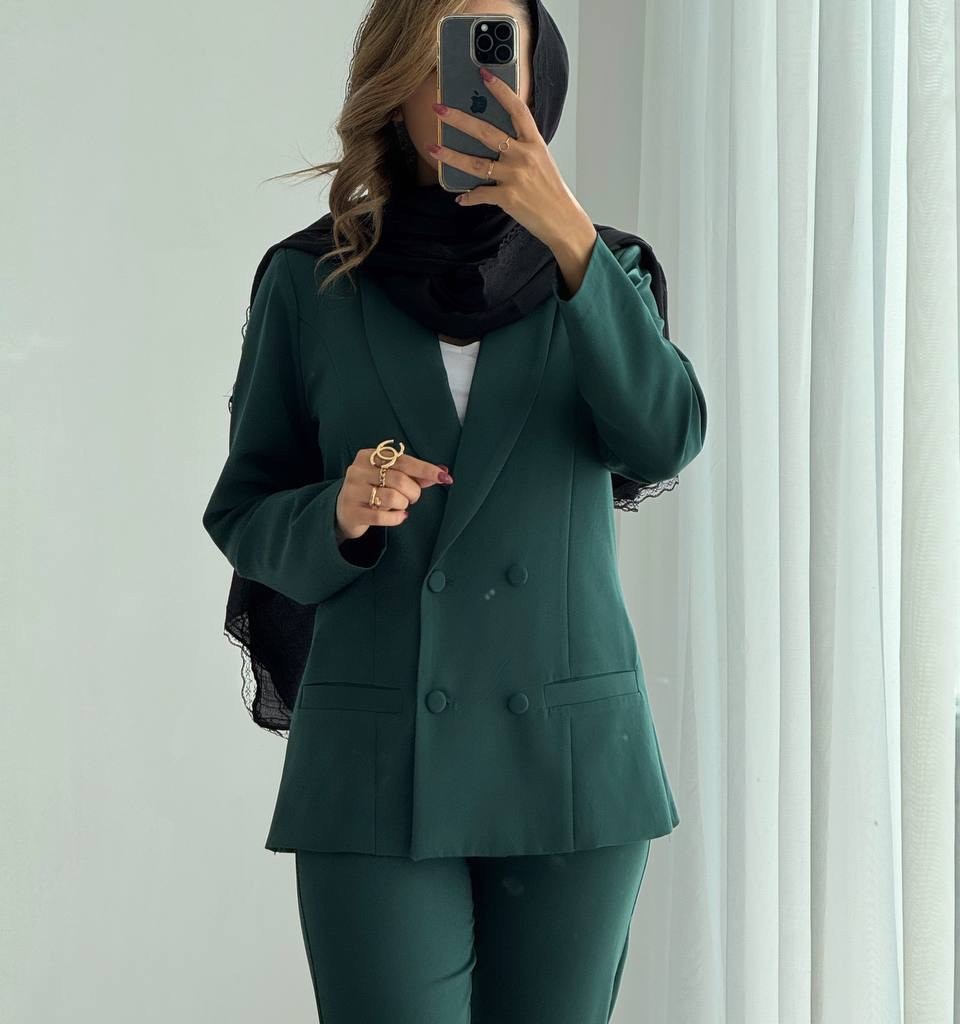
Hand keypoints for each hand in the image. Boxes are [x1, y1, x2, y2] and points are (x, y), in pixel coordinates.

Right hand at [334, 447, 453, 543]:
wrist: (342, 512)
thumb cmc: (372, 491)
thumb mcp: (390, 479)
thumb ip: (414, 475)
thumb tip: (442, 472)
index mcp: (368, 456)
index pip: (403, 460)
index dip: (426, 469)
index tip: (444, 476)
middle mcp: (357, 470)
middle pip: (399, 479)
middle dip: (414, 492)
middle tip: (413, 498)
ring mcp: (352, 491)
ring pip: (392, 497)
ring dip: (404, 504)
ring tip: (401, 506)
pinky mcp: (352, 512)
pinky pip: (382, 517)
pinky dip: (397, 518)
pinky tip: (400, 516)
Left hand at [429, 66, 595, 253]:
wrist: (562, 219)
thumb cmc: (550, 190)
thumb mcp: (541, 161)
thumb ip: (521, 147)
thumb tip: (495, 139)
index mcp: (534, 143)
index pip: (517, 109)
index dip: (501, 90)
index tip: (484, 74)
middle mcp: (524, 156)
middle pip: (486, 132)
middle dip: (459, 119)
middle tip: (439, 108)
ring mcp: (515, 177)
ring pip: (476, 164)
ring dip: (451, 156)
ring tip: (432, 149)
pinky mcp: (508, 198)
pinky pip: (481, 194)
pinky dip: (468, 197)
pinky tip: (459, 197)